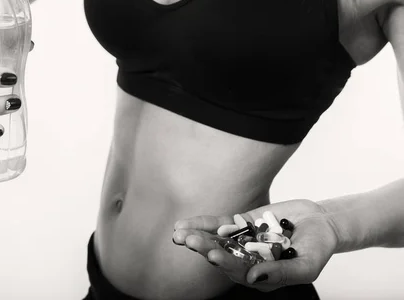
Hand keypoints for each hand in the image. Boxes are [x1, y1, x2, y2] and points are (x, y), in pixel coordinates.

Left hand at [172, 199, 337, 291]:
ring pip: (215, 241)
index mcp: (260, 276)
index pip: (239, 272)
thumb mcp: (306, 265)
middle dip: (204, 249)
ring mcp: (241, 242)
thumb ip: (282, 273)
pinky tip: (183, 224)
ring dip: (197, 237)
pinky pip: (218, 225)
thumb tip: (254, 277)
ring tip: (179, 234)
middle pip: (221, 256)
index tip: (215, 255)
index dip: (226, 264)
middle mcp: (247, 260)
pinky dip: (202, 224)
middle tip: (189, 241)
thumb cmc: (317, 249)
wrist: (321, 223)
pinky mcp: (240, 224)